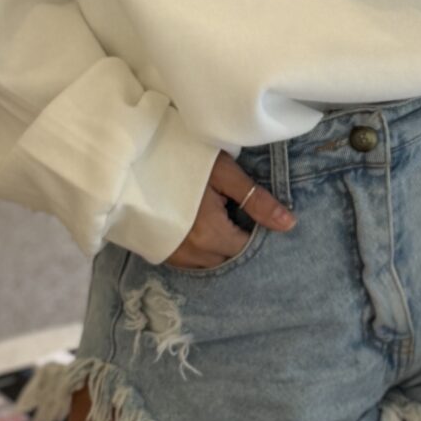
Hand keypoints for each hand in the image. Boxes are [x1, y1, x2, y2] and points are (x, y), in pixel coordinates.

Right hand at [160, 152, 296, 269]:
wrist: (132, 157)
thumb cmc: (181, 158)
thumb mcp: (223, 172)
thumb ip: (256, 200)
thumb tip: (288, 224)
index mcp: (210, 234)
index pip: (247, 249)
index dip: (256, 233)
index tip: (254, 214)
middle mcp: (192, 253)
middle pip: (229, 259)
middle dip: (238, 242)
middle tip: (238, 215)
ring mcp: (174, 256)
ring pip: (210, 264)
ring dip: (219, 248)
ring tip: (219, 220)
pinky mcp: (160, 253)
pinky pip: (191, 262)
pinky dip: (201, 250)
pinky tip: (201, 228)